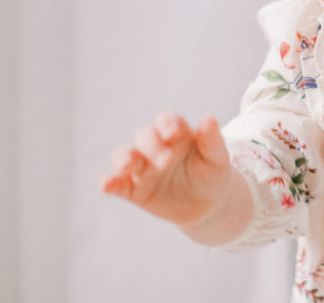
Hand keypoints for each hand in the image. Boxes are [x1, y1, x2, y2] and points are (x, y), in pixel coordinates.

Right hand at [101, 113, 235, 228]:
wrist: (209, 204)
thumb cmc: (213, 173)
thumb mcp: (217, 157)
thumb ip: (212, 139)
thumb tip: (209, 118)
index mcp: (176, 134)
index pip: (167, 121)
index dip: (167, 124)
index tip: (173, 133)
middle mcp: (156, 147)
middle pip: (144, 137)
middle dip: (151, 146)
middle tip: (165, 160)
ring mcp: (143, 168)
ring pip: (125, 157)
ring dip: (123, 158)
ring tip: (127, 164)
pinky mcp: (135, 190)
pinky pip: (119, 186)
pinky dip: (110, 184)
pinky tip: (106, 185)